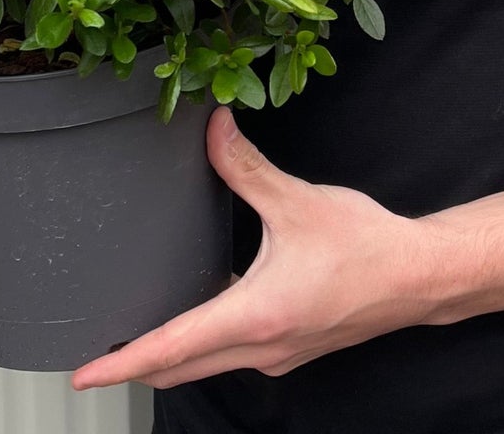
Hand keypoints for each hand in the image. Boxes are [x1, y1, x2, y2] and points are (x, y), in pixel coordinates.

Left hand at [70, 107, 440, 390]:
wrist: (417, 276)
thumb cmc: (365, 246)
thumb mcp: (296, 200)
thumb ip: (245, 168)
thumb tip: (213, 129)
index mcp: (255, 316)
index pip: (172, 347)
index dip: (123, 362)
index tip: (86, 373)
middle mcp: (261, 347)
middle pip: (181, 368)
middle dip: (136, 364)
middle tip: (98, 354)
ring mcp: (277, 354)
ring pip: (207, 364)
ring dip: (172, 355)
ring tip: (138, 335)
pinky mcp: (292, 348)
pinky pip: (234, 355)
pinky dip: (206, 345)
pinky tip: (204, 314)